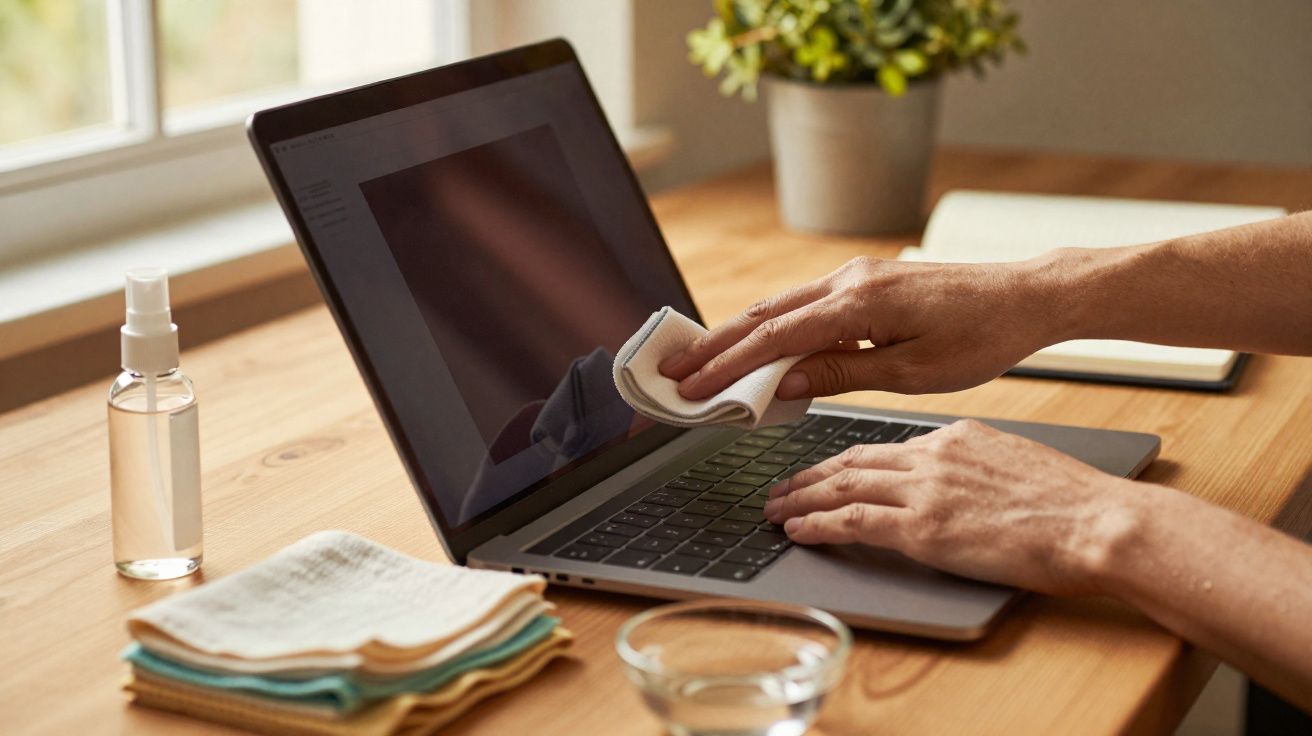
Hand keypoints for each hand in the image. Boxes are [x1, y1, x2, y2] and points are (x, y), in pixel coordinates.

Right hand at [659, 255, 1065, 399]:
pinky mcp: (865, 281)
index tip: (690, 387)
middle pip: (762, 313)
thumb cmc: (981, 336)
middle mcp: (848, 279)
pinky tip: (758, 345)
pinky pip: (803, 303)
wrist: (1025, 296)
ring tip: (700, 358)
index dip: (725, 365)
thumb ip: (842, 374)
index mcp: (858, 303)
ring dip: (737, 332)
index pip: (773, 337)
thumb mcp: (913, 371)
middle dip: (713, 343)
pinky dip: (770, 325)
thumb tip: (783, 382)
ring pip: (779, 304)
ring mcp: (855, 275)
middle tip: (672, 370)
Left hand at [762, 419, 1139, 595]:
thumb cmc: (1072, 504)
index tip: (821, 471)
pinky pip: (854, 520)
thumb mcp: (1014, 463)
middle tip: (777, 487)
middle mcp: (933, 455)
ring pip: (843, 486)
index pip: (883, 447)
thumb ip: (974, 467)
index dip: (842, 461)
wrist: (1097, 522)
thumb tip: (956, 484)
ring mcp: (926, 490)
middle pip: (851, 461)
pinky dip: (819, 524)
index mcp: (955, 437)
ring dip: (800, 498)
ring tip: (773, 509)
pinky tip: (798, 529)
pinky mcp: (924, 527)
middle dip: (808, 476)